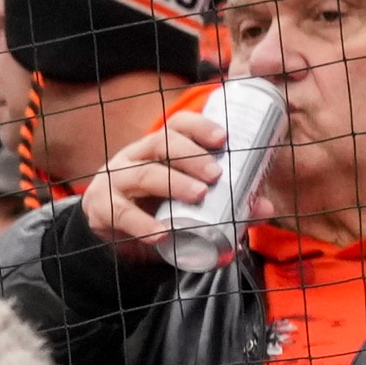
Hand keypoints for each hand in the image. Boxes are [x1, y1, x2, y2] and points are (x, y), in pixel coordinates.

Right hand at [78, 93, 232, 260]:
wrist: (112, 238)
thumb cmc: (155, 211)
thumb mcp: (187, 204)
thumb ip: (224, 205)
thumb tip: (264, 210)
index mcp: (156, 149)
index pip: (175, 126)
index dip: (199, 127)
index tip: (223, 139)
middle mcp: (133, 157)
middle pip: (159, 143)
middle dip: (190, 156)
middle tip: (215, 174)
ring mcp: (114, 181)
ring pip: (142, 173)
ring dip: (173, 183)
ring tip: (197, 196)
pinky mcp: (101, 209)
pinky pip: (121, 213)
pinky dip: (143, 225)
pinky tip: (162, 234)